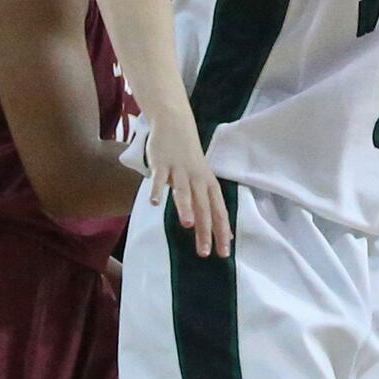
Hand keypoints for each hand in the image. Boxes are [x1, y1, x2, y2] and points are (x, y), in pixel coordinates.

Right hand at [142, 109, 228, 251]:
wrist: (176, 124)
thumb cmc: (190, 159)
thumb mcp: (204, 180)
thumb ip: (209, 204)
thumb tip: (223, 231)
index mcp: (209, 184)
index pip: (219, 212)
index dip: (222, 232)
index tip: (224, 254)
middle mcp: (197, 179)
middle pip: (203, 207)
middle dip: (205, 230)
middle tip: (205, 252)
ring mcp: (179, 171)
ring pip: (183, 192)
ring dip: (185, 208)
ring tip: (186, 225)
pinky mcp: (162, 164)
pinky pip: (159, 178)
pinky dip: (157, 189)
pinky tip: (154, 203)